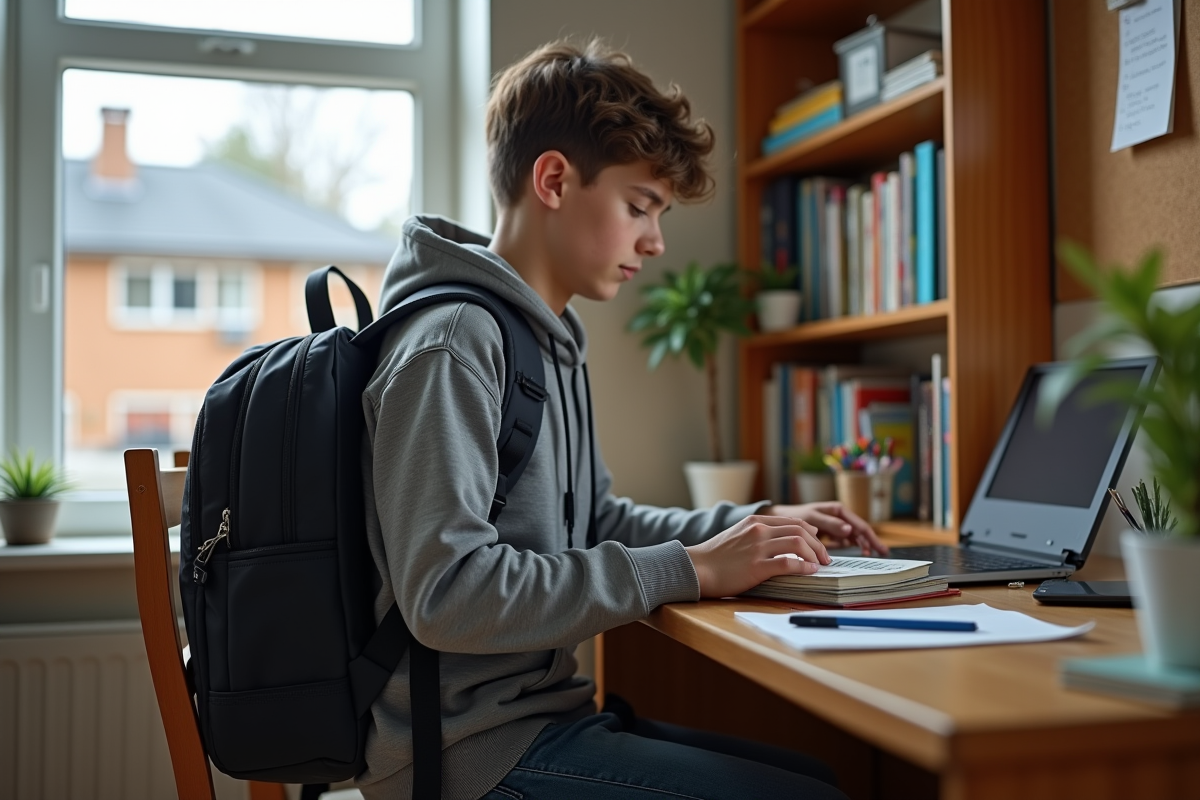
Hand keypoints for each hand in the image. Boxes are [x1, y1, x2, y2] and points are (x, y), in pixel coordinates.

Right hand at [684, 515, 829, 598]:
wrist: (696, 568)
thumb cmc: (716, 556)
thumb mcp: (738, 534)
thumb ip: (760, 532)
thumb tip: (785, 538)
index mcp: (755, 521)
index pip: (793, 521)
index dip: (811, 534)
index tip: (818, 545)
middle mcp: (758, 530)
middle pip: (800, 530)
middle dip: (818, 544)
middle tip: (825, 558)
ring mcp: (758, 547)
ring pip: (798, 543)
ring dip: (814, 554)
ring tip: (820, 565)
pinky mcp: (756, 566)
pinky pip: (789, 563)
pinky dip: (804, 567)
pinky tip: (809, 572)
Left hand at [762, 501, 888, 555]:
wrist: (781, 518)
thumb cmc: (795, 515)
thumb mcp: (812, 518)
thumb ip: (830, 523)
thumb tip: (850, 529)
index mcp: (838, 510)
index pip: (860, 525)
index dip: (871, 537)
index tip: (880, 549)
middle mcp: (839, 517)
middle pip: (860, 530)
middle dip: (871, 541)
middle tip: (883, 553)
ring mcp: (836, 525)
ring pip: (854, 536)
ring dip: (862, 544)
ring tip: (868, 555)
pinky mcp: (830, 533)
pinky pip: (844, 540)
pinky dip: (850, 545)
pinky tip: (857, 552)